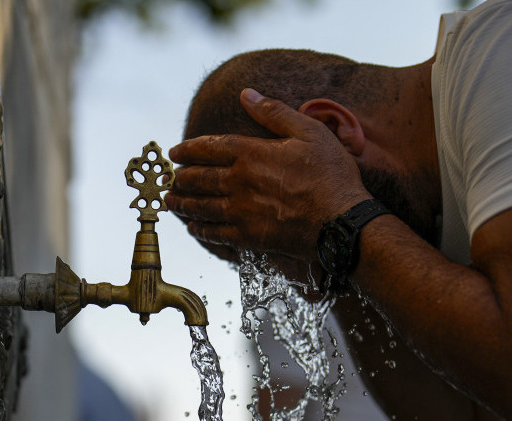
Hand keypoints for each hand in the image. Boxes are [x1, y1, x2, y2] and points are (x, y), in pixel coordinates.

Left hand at [165, 89, 371, 261]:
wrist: (341, 221)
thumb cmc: (330, 175)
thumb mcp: (308, 131)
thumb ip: (273, 112)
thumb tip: (246, 93)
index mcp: (251, 153)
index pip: (209, 148)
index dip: (189, 149)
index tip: (175, 152)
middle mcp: (239, 182)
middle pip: (199, 178)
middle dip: (181, 177)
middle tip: (170, 178)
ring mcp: (241, 211)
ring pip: (201, 206)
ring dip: (183, 203)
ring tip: (171, 201)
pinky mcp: (248, 236)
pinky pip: (215, 233)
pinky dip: (200, 229)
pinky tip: (193, 227)